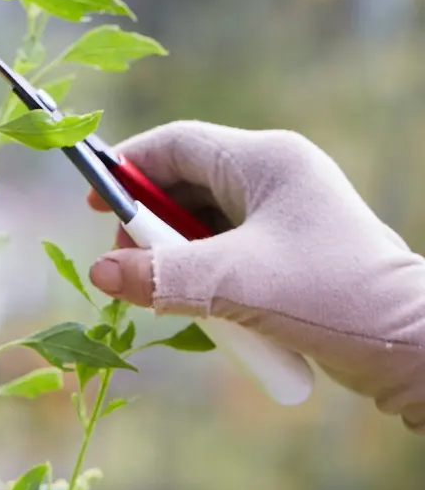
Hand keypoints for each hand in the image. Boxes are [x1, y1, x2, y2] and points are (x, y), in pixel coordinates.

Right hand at [85, 120, 424, 428]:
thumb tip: (99, 273)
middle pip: (187, 185)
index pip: (177, 145)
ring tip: (163, 296)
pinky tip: (202, 312)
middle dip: (150, 226)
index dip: (128, 170)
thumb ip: (163, 276)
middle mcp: (278, 178)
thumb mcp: (236, 285)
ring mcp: (288, 216)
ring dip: (178, 258)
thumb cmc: (333, 298)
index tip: (95, 205)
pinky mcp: (294, 254)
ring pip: (206, 224)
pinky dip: (206, 278)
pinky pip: (230, 253)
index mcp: (267, 161)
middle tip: (127, 266)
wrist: (414, 345)